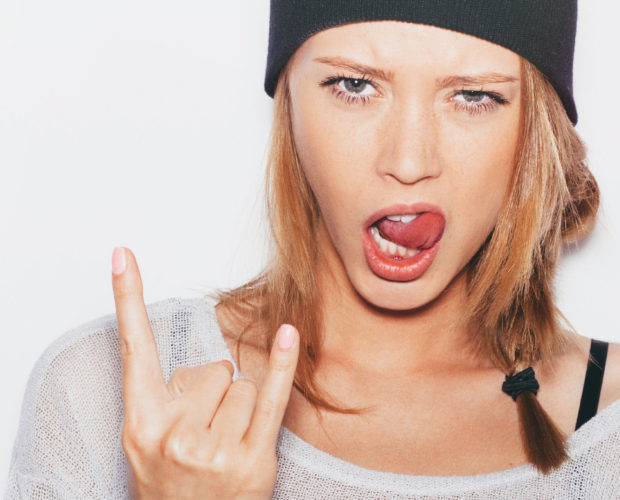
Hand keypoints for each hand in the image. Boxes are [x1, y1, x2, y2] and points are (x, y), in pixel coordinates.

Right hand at [111, 247, 299, 498]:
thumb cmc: (171, 486)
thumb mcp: (146, 445)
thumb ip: (167, 397)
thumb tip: (209, 366)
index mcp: (141, 423)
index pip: (134, 348)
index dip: (128, 298)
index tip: (124, 255)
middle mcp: (174, 434)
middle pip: (213, 369)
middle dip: (215, 391)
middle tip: (207, 431)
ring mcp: (214, 449)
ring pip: (242, 383)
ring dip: (240, 406)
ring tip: (226, 444)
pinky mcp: (252, 459)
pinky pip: (271, 397)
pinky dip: (283, 364)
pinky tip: (288, 334)